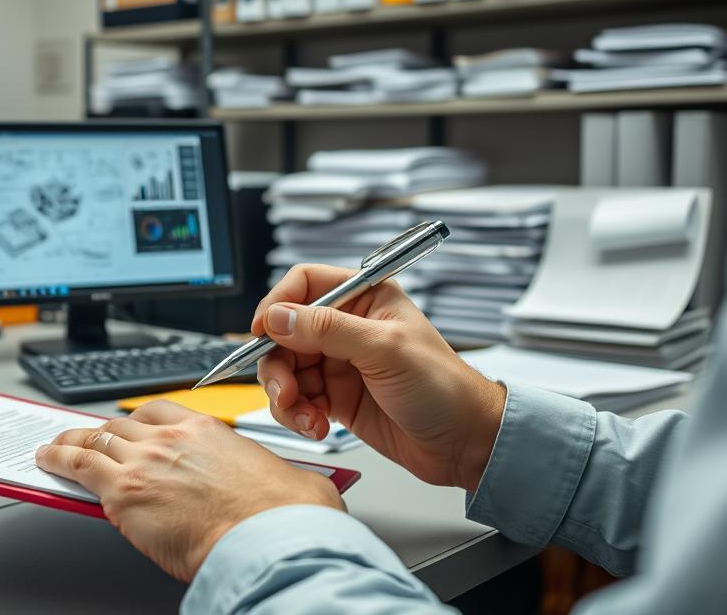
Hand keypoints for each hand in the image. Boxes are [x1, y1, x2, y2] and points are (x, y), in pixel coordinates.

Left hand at [35, 400, 343, 581]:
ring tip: (55, 446)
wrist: (270, 538)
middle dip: (100, 433)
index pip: (157, 413)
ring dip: (70, 442)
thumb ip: (266, 474)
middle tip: (87, 438)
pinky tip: (46, 460)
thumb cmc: (282, 514)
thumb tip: (294, 484)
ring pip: (94, 440)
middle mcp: (171, 438)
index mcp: (207, 430)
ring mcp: (145, 462)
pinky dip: (58, 459)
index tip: (128, 429)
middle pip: (121, 425)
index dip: (135, 422)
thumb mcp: (281, 476)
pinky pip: (78, 466)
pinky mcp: (125, 493)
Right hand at [252, 264, 505, 491]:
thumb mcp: (385, 349)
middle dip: (277, 363)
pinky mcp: (335, 397)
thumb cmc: (444, 388)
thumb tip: (278, 317)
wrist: (464, 443)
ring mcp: (339, 363)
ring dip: (286, 395)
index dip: (277, 305)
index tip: (262, 332)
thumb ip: (328, 329)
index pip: (304, 284)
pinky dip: (297, 414)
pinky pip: (296, 399)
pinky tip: (316, 426)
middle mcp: (347, 327)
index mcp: (364, 298)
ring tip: (305, 416)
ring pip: (285, 369)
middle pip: (285, 332)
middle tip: (286, 390)